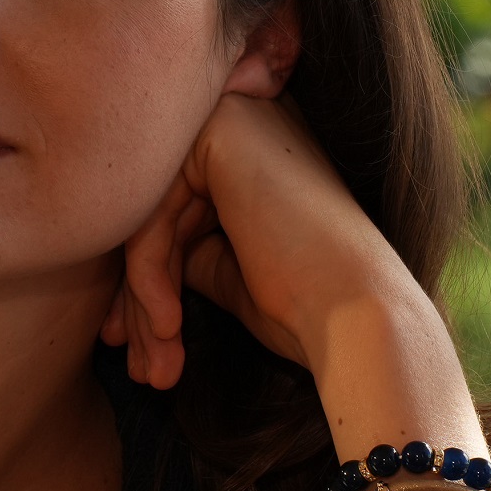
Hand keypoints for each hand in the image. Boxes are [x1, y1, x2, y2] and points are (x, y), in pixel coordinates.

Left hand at [100, 91, 411, 389]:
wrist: (358, 318)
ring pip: (151, 218)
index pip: (178, 216)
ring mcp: (235, 118)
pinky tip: (167, 328)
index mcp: (256, 155)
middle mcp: (248, 122)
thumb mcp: (229, 271)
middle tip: (142, 371)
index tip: (142, 349)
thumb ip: (186, 247)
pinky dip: (149, 277)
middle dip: (142, 301)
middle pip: (160, 216)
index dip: (152, 286)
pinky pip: (154, 211)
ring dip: (144, 301)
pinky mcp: (221, 132)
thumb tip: (133, 257)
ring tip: (152, 369)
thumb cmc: (306, 307)